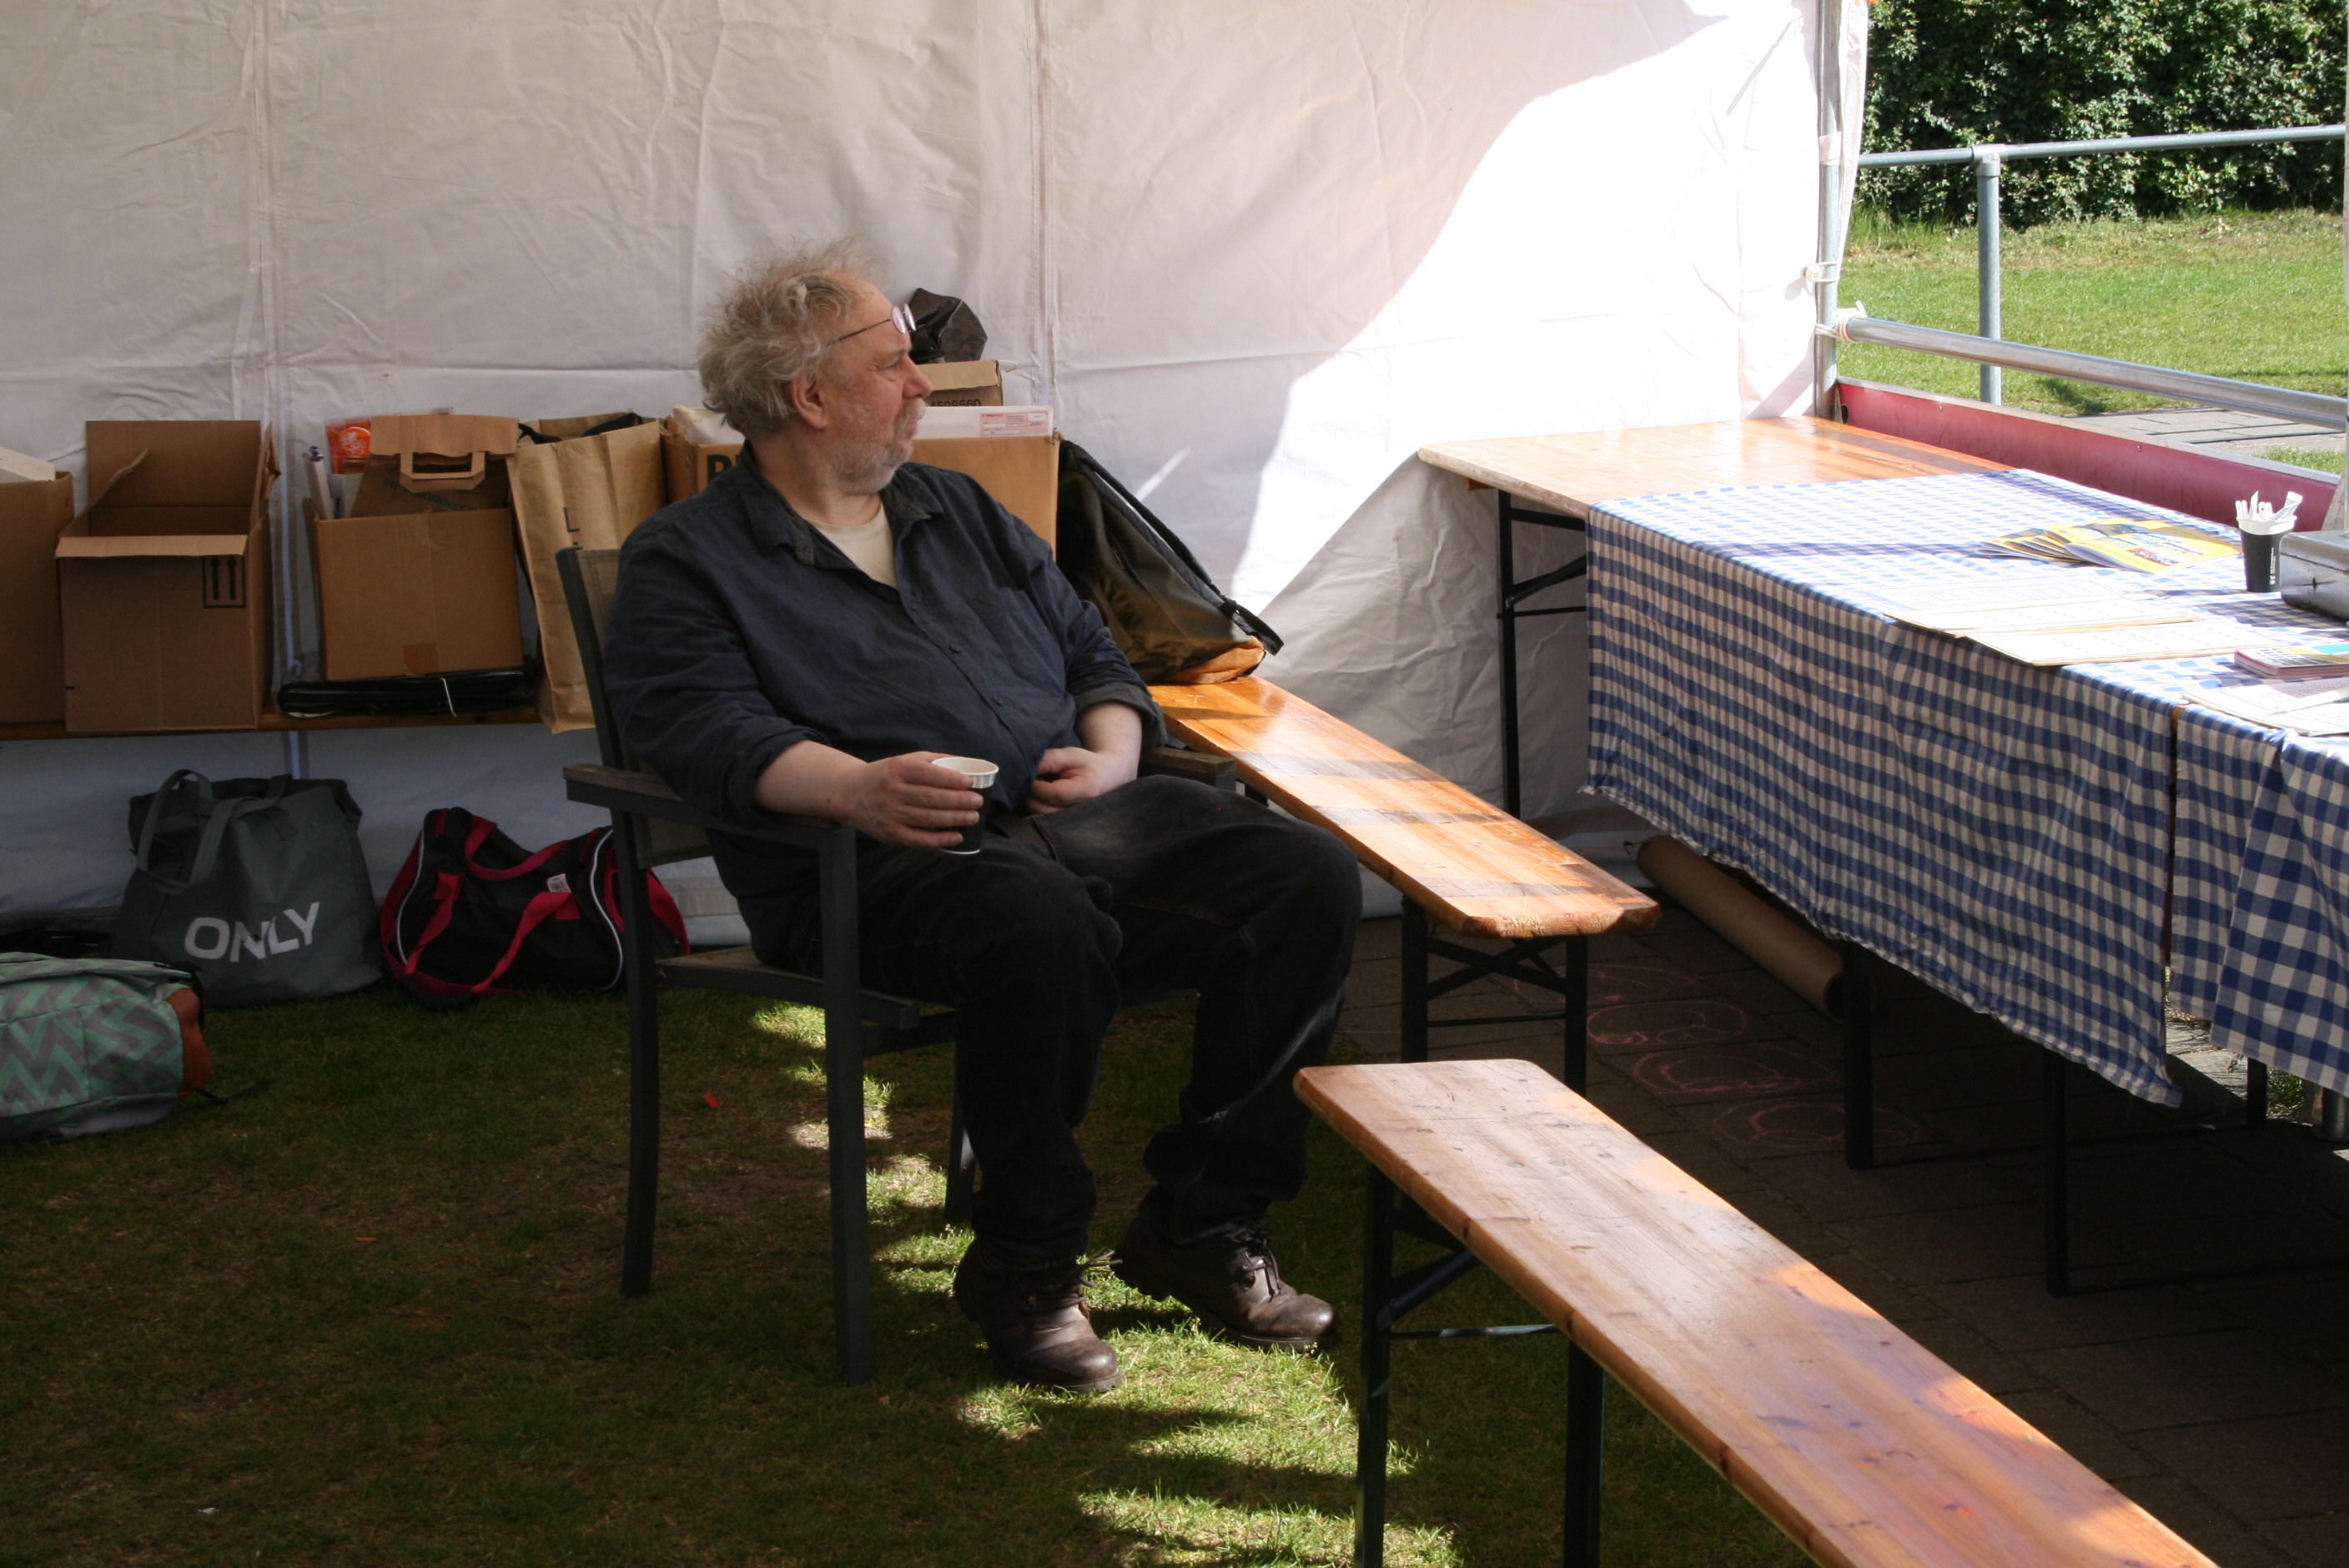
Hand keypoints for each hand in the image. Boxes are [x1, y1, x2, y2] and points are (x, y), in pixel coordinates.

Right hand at [837, 753, 981, 848]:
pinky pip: (918, 839)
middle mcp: (892, 791)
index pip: (928, 774)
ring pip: (927, 819)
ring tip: (973, 817)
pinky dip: (940, 840)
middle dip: (958, 801)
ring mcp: (890, 814)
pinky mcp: (890, 833)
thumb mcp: (904, 760)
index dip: (951, 779)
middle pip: (931, 798)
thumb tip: (967, 763)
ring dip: (954, 819)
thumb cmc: (886, 775)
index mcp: (897, 769)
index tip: (970, 783)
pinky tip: (957, 836)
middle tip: (977, 802)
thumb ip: (933, 761)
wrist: (850, 794)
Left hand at [1024, 745, 1137, 814]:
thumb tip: (1028, 766)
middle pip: (1046, 810)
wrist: (1108, 778)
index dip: (1036, 786)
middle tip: (1027, 782)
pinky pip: (1046, 823)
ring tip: (1035, 790)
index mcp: (1088, 790)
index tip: (1029, 775)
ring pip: (1043, 819)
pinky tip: (1040, 799)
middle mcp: (1084, 811)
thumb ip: (1050, 759)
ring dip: (1032, 805)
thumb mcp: (1071, 755)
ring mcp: (1078, 823)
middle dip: (1031, 796)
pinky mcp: (1070, 829)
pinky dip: (1038, 812)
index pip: (1055, 794)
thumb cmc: (1088, 765)